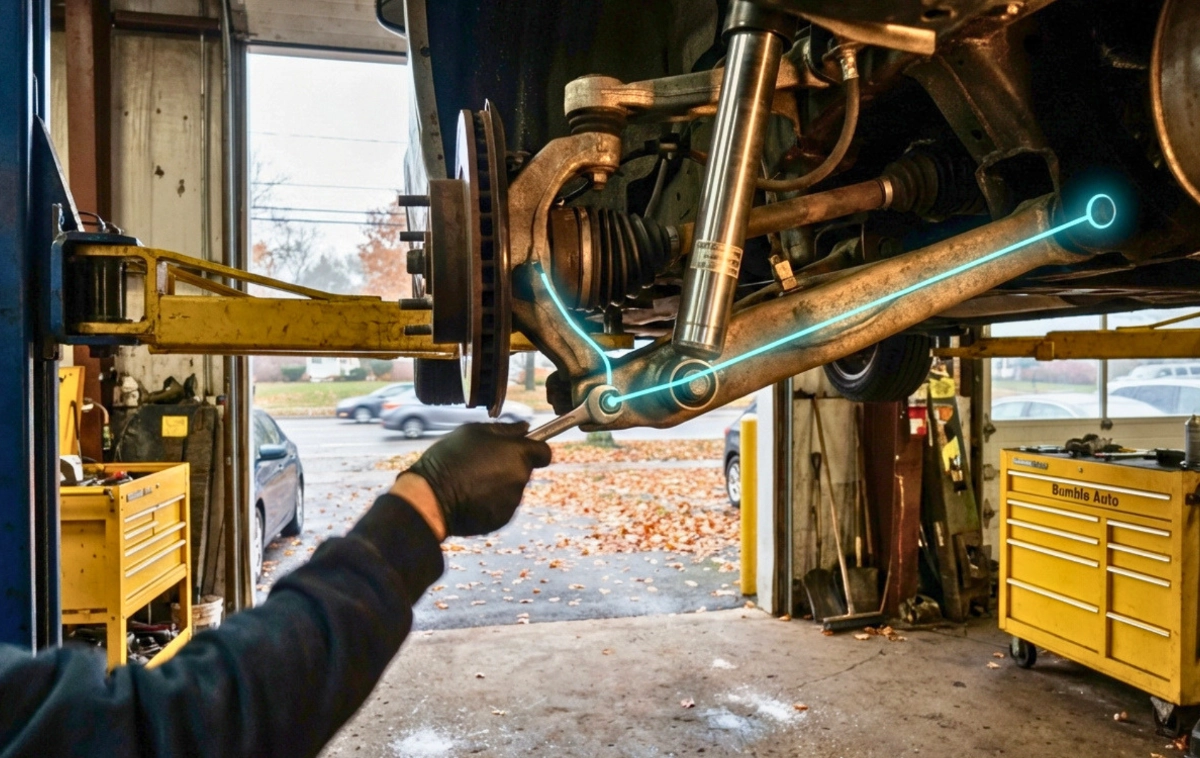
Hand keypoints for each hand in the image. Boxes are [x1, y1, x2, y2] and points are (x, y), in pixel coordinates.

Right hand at [404, 422, 551, 536]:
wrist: (431, 497)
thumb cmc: (449, 458)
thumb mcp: (473, 431)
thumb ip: (505, 429)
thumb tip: (526, 428)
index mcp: (518, 454)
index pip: (544, 452)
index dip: (535, 450)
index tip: (524, 449)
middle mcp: (520, 478)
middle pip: (524, 469)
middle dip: (509, 465)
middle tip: (483, 463)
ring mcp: (512, 501)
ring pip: (512, 487)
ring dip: (499, 483)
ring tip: (472, 480)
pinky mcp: (503, 518)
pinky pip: (502, 505)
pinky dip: (491, 501)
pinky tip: (470, 496)